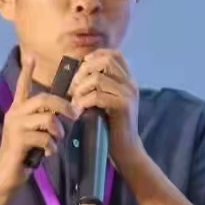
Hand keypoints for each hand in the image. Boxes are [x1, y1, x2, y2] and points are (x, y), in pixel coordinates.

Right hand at [0, 54, 76, 192]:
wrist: (6, 175)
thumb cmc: (24, 153)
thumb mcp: (34, 132)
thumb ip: (44, 120)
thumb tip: (67, 111)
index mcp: (18, 110)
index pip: (22, 86)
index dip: (27, 70)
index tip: (31, 55)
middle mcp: (14, 114)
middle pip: (44, 99)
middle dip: (64, 106)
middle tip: (75, 114)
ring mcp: (15, 127)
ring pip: (47, 119)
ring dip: (58, 132)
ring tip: (56, 142)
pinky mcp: (18, 140)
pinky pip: (45, 138)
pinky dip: (51, 148)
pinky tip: (46, 154)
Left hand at [69, 50, 142, 167]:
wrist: (125, 149)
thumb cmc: (110, 125)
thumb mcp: (105, 100)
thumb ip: (98, 85)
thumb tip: (77, 72)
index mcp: (127, 79)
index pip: (113, 54)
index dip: (95, 56)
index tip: (82, 68)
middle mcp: (130, 83)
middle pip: (105, 61)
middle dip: (84, 71)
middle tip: (75, 87)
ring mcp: (128, 94)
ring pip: (98, 78)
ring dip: (81, 88)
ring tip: (76, 101)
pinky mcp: (123, 106)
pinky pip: (97, 95)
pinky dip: (84, 101)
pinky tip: (80, 110)